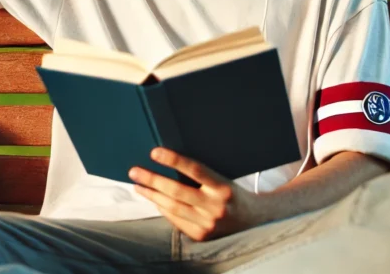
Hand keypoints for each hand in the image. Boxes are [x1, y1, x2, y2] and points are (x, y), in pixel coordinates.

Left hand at [129, 147, 270, 241]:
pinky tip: (154, 200)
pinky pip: (176, 220)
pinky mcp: (202, 236)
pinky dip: (163, 208)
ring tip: (138, 185)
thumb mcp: (222, 179)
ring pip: (172, 207)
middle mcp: (216, 206)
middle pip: (177, 190)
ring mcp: (209, 224)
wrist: (254, 221)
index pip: (195, 170)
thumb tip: (167, 161)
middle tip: (134, 171)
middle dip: (152, 179)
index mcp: (223, 186)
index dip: (174, 160)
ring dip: (151, 195)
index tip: (154, 152)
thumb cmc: (232, 194)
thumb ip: (200, 175)